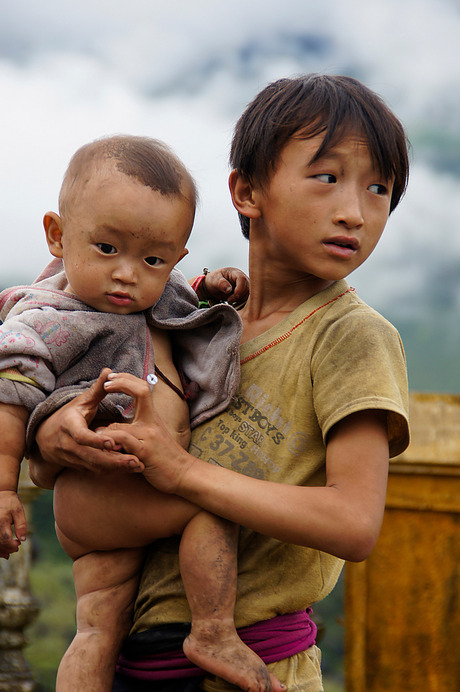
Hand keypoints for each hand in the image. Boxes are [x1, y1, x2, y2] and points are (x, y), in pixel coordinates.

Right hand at [0, 490, 25, 558]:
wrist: (1, 494)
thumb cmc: (11, 503)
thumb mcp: (19, 511)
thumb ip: (21, 525)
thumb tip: (23, 539)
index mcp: (1, 521)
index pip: (5, 538)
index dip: (12, 545)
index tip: (18, 544)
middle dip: (7, 549)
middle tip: (15, 549)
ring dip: (1, 550)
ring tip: (8, 553)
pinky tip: (2, 551)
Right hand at [32, 368, 143, 475]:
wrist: (45, 439)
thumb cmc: (69, 416)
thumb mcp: (81, 402)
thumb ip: (97, 389)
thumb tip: (109, 370)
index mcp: (69, 426)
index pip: (81, 436)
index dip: (96, 441)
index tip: (112, 443)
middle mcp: (69, 445)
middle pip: (92, 456)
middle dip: (114, 460)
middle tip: (135, 461)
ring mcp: (73, 458)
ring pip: (96, 466)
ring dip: (117, 468)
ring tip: (138, 466)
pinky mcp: (79, 466)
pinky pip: (96, 471)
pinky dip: (113, 471)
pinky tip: (130, 469)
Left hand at [103, 372, 193, 493]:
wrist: (185, 473)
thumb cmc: (167, 457)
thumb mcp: (155, 436)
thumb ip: (140, 427)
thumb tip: (118, 424)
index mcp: (152, 417)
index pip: (143, 388)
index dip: (127, 379)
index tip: (112, 378)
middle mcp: (152, 422)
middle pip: (141, 391)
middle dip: (121, 382)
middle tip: (106, 383)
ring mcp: (149, 436)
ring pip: (123, 423)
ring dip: (106, 427)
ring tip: (95, 432)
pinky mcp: (145, 452)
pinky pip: (124, 441)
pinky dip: (111, 440)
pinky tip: (104, 446)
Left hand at [202, 267, 248, 306]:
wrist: (212, 286)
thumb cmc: (213, 280)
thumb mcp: (214, 280)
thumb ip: (221, 284)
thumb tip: (229, 289)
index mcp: (235, 273)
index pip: (242, 279)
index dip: (240, 289)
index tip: (233, 296)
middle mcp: (242, 279)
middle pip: (247, 288)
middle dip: (239, 297)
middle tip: (229, 300)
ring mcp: (244, 287)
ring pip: (248, 296)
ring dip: (240, 301)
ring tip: (229, 302)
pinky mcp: (243, 294)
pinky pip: (245, 300)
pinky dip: (240, 304)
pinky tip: (233, 304)